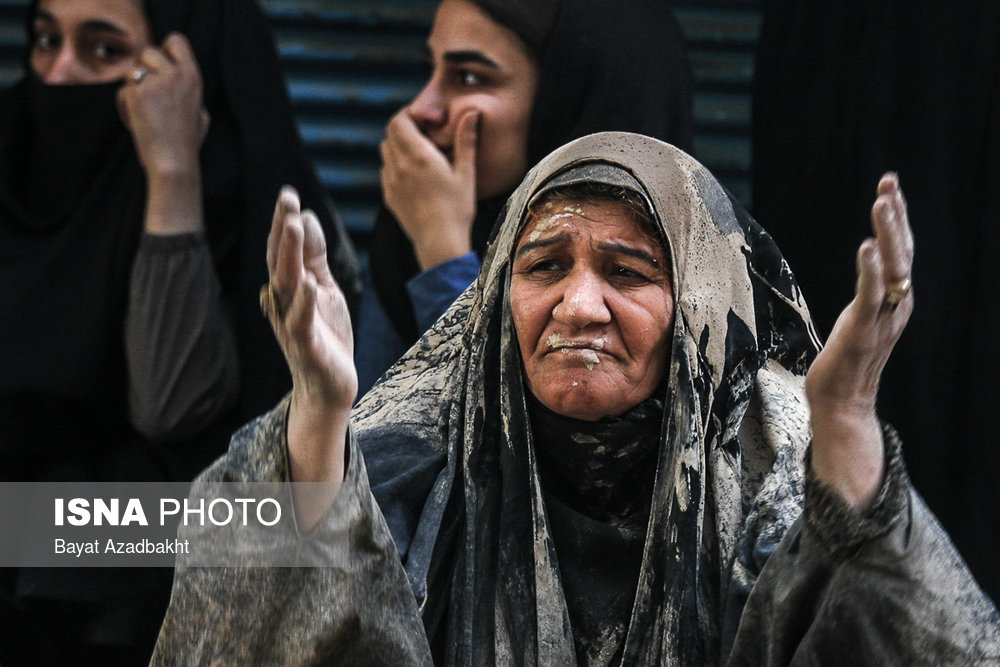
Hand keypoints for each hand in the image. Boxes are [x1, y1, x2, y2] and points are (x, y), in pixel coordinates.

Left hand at [117, 33, 208, 178]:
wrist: (173, 162)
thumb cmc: (187, 143)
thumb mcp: (200, 113)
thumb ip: (188, 91)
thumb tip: (178, 76)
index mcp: (193, 76)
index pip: (175, 41)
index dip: (165, 50)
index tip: (161, 67)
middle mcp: (175, 75)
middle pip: (148, 52)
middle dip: (144, 71)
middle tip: (148, 95)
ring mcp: (155, 83)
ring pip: (132, 72)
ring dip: (133, 89)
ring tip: (144, 112)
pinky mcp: (136, 95)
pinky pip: (123, 92)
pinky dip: (126, 107)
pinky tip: (137, 123)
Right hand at [264, 189, 355, 515]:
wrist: (328, 389)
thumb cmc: (325, 336)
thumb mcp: (323, 290)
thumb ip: (315, 258)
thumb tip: (306, 218)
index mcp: (290, 289)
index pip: (284, 250)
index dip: (284, 222)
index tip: (288, 193)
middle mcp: (285, 304)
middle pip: (280, 261)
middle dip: (282, 229)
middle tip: (285, 197)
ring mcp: (294, 325)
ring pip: (288, 286)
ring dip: (290, 256)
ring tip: (294, 226)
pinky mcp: (308, 347)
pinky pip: (303, 323)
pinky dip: (305, 304)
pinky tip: (311, 286)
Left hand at [379, 107, 478, 269]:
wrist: (439, 242)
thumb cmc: (457, 209)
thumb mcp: (466, 173)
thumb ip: (466, 140)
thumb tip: (472, 112)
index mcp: (418, 155)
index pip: (399, 120)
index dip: (409, 114)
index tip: (425, 119)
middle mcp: (399, 165)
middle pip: (390, 133)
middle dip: (404, 127)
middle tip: (424, 133)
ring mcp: (391, 182)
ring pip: (386, 151)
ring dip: (398, 145)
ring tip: (419, 153)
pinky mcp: (389, 196)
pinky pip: (386, 171)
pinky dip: (396, 165)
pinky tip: (414, 174)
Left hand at [806, 173, 913, 510]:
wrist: (842, 404)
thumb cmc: (845, 362)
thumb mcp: (858, 318)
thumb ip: (867, 292)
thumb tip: (867, 265)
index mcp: (895, 300)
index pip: (899, 251)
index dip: (898, 219)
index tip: (890, 186)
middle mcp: (896, 305)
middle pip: (902, 252)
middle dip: (896, 216)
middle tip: (889, 182)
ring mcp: (882, 318)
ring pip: (892, 268)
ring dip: (887, 233)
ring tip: (882, 202)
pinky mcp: (862, 331)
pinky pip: (870, 296)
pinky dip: (871, 271)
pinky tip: (866, 248)